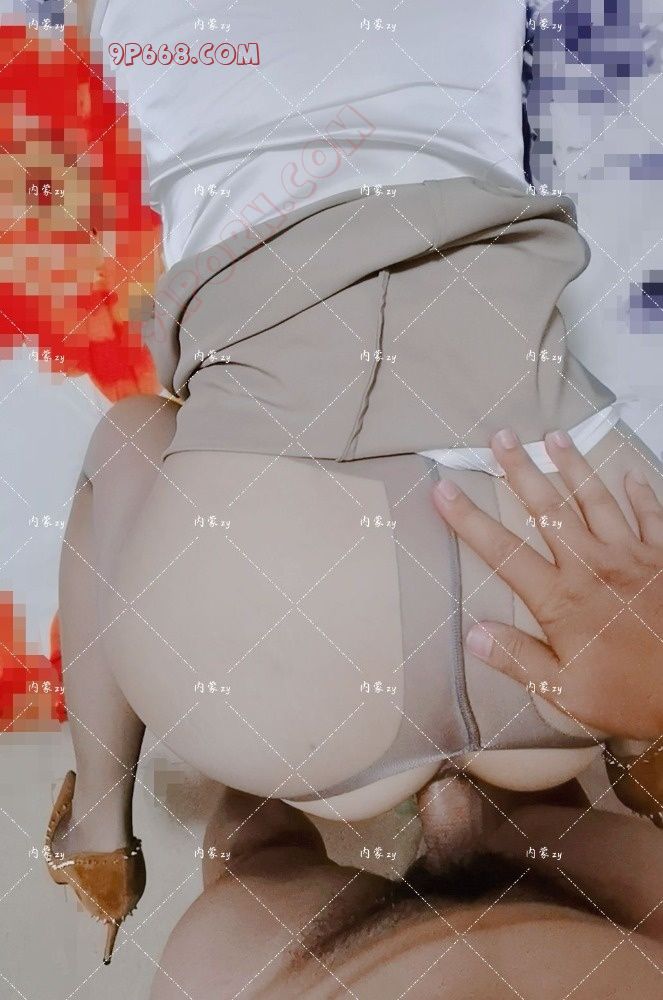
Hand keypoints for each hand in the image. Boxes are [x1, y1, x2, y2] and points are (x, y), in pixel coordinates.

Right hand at [432, 427, 662, 740]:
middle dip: (521, 471)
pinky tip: (630, 473)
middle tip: (501, 437)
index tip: (443, 489)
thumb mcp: (566, 691)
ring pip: (596, 500)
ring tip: (555, 436)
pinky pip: (651, 515)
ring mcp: (632, 555)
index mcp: (561, 599)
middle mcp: (592, 565)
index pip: (503, 552)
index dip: (469, 519)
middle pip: (548, 509)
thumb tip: (473, 633)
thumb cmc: (630, 695)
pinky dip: (640, 493)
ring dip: (573, 466)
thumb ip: (519, 659)